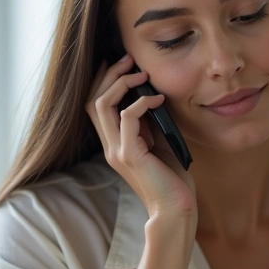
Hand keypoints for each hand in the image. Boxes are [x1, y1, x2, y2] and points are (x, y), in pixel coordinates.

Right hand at [85, 53, 196, 220]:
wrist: (175, 209)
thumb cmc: (172, 180)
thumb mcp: (159, 144)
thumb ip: (151, 123)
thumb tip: (153, 94)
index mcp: (115, 144)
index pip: (96, 106)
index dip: (102, 81)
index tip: (119, 63)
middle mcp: (110, 146)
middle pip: (93, 100)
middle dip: (109, 75)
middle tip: (128, 59)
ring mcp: (117, 151)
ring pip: (102, 104)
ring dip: (121, 83)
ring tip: (142, 74)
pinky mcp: (130, 155)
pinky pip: (127, 117)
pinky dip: (142, 102)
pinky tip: (159, 99)